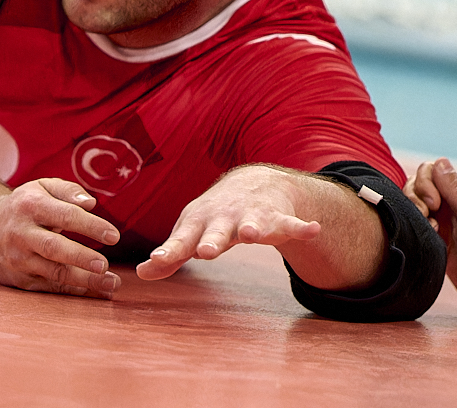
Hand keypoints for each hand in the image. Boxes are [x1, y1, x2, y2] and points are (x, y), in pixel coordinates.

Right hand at [0, 178, 123, 298]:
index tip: (114, 236)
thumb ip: (68, 191)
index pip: (64, 216)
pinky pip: (49, 287)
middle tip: (105, 265)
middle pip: (54, 248)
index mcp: (30, 206)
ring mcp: (18, 259)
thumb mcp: (42, 187)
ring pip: (53, 272)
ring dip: (85, 281)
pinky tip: (95, 290)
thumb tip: (91, 203)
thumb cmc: (24, 205)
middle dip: (81, 257)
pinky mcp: (18, 279)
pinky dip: (73, 290)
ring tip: (111, 284)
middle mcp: (21, 233)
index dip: (90, 226)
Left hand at [135, 164, 322, 279]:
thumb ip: (171, 255)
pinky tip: (314, 229)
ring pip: (252, 224)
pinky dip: (302, 226)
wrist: (252, 182)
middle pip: (216, 232)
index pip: (181, 240)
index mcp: (198, 223)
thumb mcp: (191, 232)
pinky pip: (291, 224)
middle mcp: (224, 218)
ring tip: (252, 234)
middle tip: (205, 252)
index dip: (169, 252)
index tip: (157, 261)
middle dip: (211, 241)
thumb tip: (142, 274)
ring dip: (253, 228)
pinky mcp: (278, 217)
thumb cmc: (214, 215)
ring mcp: (251, 215)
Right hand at [408, 158, 456, 311]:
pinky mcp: (432, 231)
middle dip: (416, 196)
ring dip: (414, 209)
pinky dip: (414, 221)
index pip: (431, 169)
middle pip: (418, 182)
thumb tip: (440, 162)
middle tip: (429, 215)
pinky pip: (413, 216)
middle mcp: (449, 199)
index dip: (426, 182)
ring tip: (429, 226)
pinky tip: (428, 234)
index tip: (435, 203)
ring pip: (413, 198)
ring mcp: (440, 215)